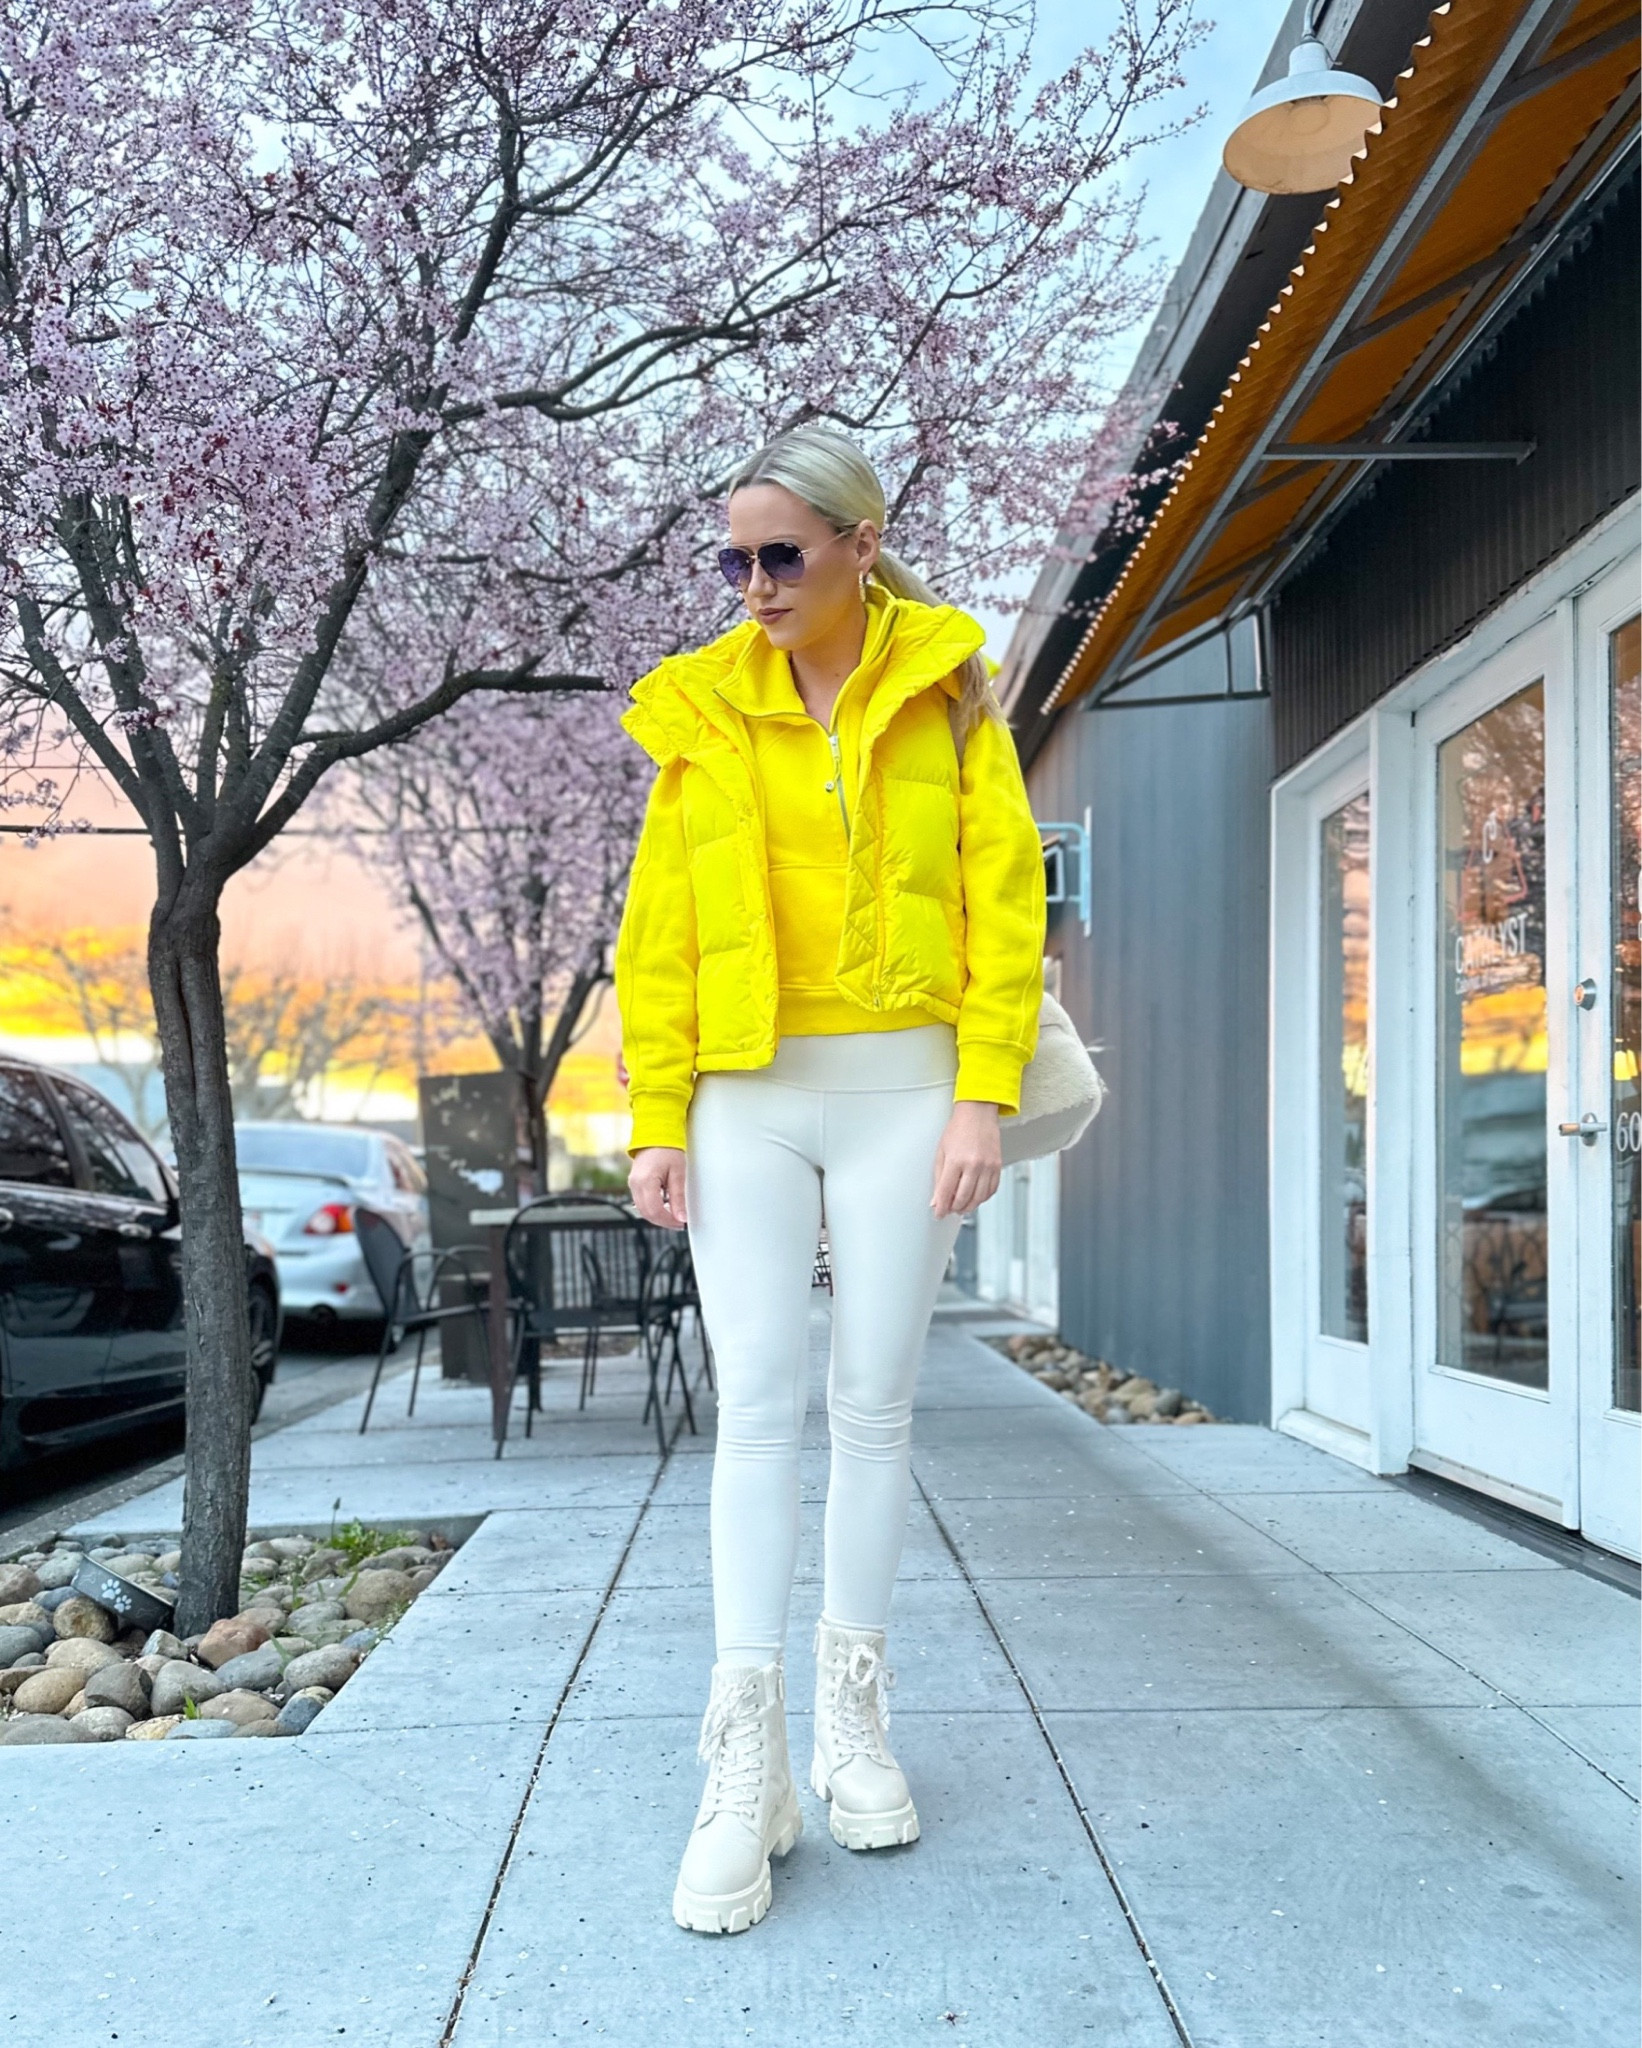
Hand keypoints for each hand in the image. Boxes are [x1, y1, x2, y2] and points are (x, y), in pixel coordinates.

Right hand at [629, 1146, 688, 1228]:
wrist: (656, 1134)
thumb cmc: (667, 1149)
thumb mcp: (678, 1173)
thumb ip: (678, 1197)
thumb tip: (681, 1216)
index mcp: (646, 1181)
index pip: (655, 1211)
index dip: (668, 1221)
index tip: (680, 1222)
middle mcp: (635, 1184)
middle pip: (647, 1213)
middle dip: (663, 1221)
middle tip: (679, 1222)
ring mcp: (632, 1184)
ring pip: (643, 1210)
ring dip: (657, 1216)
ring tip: (673, 1215)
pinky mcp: (634, 1183)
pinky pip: (641, 1202)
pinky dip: (652, 1208)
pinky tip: (664, 1207)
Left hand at [931, 1101, 1001, 1217]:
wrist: (978, 1114)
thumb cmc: (958, 1129)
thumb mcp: (942, 1151)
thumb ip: (939, 1177)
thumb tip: (936, 1200)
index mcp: (956, 1160)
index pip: (946, 1192)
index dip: (941, 1207)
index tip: (938, 1213)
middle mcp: (974, 1165)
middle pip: (963, 1198)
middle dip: (954, 1208)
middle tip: (949, 1209)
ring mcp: (988, 1166)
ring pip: (979, 1198)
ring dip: (969, 1206)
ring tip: (961, 1206)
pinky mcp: (998, 1166)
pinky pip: (991, 1190)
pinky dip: (983, 1198)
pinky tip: (975, 1197)